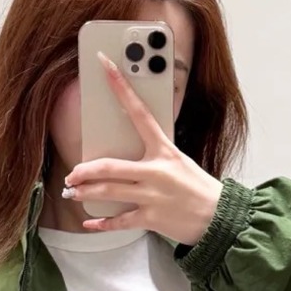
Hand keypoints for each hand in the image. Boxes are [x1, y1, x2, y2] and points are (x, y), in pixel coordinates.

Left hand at [63, 51, 222, 244]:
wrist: (219, 217)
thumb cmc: (197, 188)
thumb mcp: (178, 161)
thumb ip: (155, 154)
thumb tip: (128, 149)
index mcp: (164, 150)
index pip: (139, 112)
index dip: (120, 87)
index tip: (105, 66)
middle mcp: (156, 171)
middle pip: (111, 167)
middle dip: (84, 171)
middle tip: (71, 173)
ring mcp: (152, 196)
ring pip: (109, 192)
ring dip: (86, 193)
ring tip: (72, 192)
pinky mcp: (151, 218)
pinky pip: (120, 221)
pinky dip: (102, 223)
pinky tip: (90, 222)